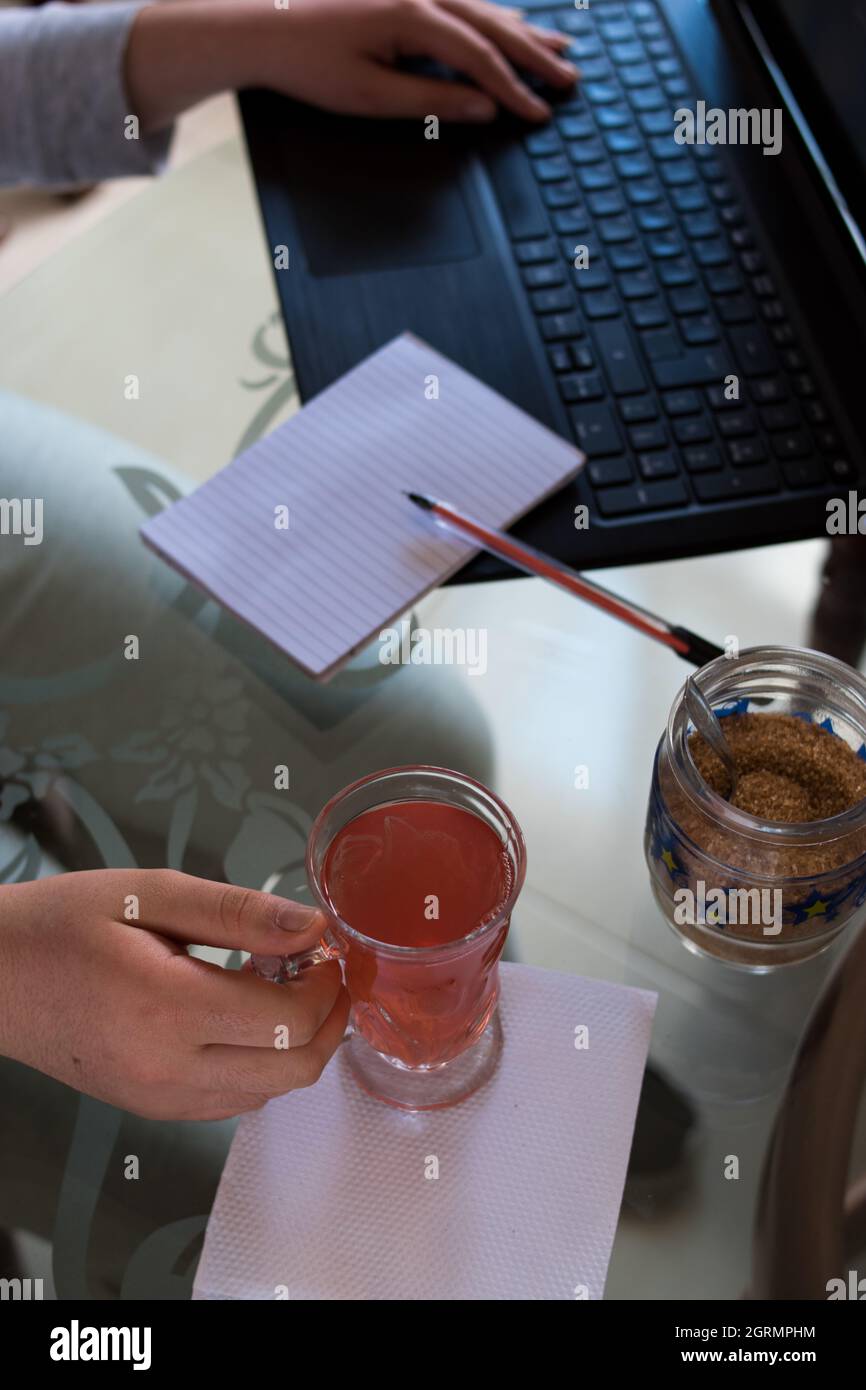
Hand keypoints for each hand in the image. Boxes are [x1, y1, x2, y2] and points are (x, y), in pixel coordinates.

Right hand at [0, 870, 348, 1119]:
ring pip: (267, 1091)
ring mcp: (158, 1098)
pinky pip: (231, 1101)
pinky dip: (258, 1064)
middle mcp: (166, 1069)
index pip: (289, 1020)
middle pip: (293, 1070)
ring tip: (275, 986)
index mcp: (168, 1008)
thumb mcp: (151, 892)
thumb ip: (238, 911)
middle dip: (327, 1020)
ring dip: (294, 1044)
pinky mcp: (152, 1106)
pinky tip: (241, 1016)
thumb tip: (311, 927)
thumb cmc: (59, 927)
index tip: (323, 950)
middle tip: (320, 973)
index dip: (325, 984)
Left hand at [126, 0, 578, 131]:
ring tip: (557, 48)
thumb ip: (433, 101)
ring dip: (522, 30)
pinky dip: (491, 15)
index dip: (515, 89)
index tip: (539, 114)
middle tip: (569, 81)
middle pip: (493, 24)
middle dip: (534, 56)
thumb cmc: (307, 63)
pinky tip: (508, 24)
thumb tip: (484, 107)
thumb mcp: (371, 96)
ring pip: (482, 6)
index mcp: (414, 14)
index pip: (481, 58)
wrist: (260, 23)